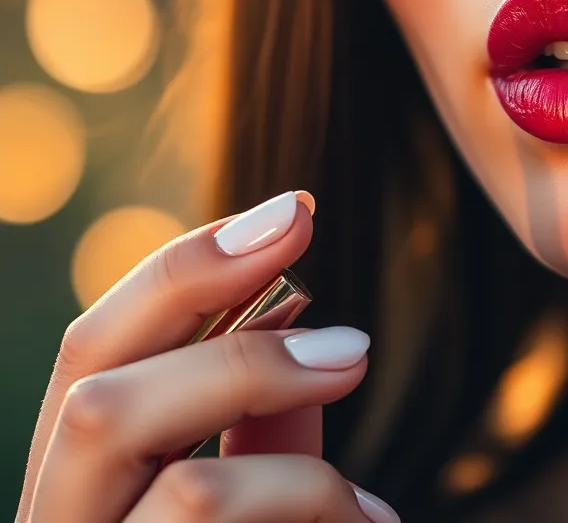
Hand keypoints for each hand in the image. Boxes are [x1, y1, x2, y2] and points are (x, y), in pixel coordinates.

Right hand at [16, 190, 398, 522]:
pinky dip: (302, 488)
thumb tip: (291, 315)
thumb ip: (261, 436)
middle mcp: (60, 516)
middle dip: (196, 284)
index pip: (95, 350)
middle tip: (301, 235)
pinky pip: (195, 507)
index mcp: (88, 486)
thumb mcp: (258, 511)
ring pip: (111, 416)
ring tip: (358, 359)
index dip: (183, 268)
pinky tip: (372, 518)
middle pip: (84, 365)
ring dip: (257, 370)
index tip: (288, 210)